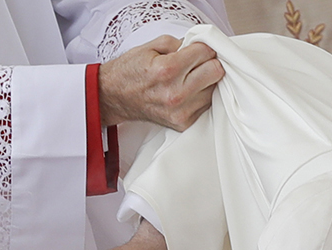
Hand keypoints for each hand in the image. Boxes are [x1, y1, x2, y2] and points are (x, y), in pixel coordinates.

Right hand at [99, 36, 223, 130]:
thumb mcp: (152, 46)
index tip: (199, 49)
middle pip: (216, 72)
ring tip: (190, 78)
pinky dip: (201, 96)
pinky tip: (188, 91)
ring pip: (214, 90)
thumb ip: (180, 43)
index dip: (204, 47)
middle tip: (198, 62)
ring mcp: (180, 112)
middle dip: (209, 63)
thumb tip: (201, 45)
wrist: (115, 96)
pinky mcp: (183, 124)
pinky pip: (206, 106)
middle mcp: (176, 93)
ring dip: (206, 81)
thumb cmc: (132, 71)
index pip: (206, 53)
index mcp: (168, 70)